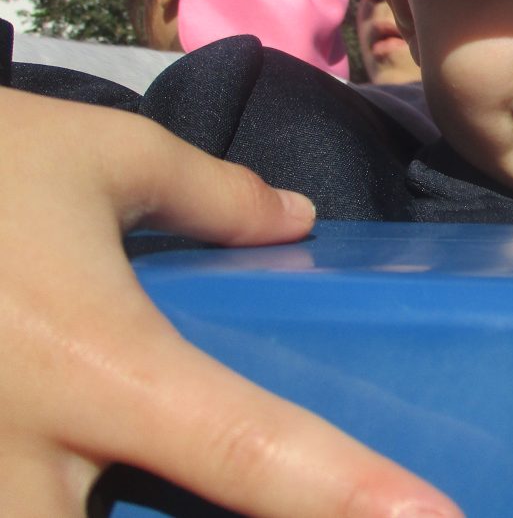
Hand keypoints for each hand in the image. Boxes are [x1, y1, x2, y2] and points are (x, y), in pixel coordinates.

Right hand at [0, 87, 460, 516]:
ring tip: (127, 468)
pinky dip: (50, 503)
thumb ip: (211, 193)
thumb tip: (295, 218)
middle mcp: (21, 456)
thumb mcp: (96, 158)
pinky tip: (70, 476)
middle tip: (275, 506)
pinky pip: (10, 511)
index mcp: (100, 366)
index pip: (253, 448)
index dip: (351, 495)